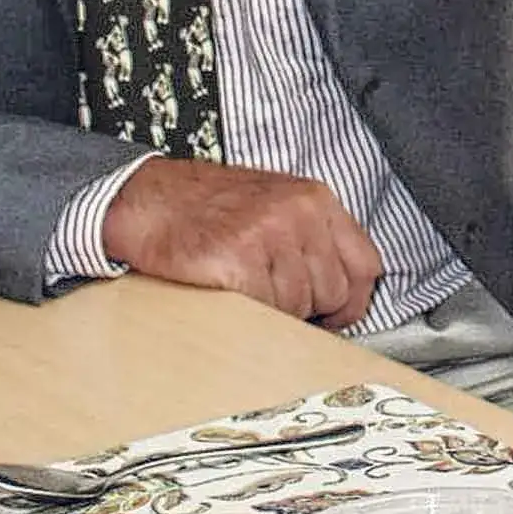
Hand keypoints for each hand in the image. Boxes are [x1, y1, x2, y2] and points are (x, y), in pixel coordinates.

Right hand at [102, 157, 383, 329]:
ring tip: (245, 286)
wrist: (145, 200)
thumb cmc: (206, 206)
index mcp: (314, 198)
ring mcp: (270, 235)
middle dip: (309, 309)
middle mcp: (298, 213)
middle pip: (335, 293)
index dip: (352, 300)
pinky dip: (249, 313)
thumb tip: (346, 290)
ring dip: (275, 311)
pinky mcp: (239, 261)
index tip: (335, 315)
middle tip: (273, 298)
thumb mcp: (275, 204)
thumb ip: (314, 237)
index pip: (367, 265)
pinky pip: (266, 311)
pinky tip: (228, 290)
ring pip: (300, 307)